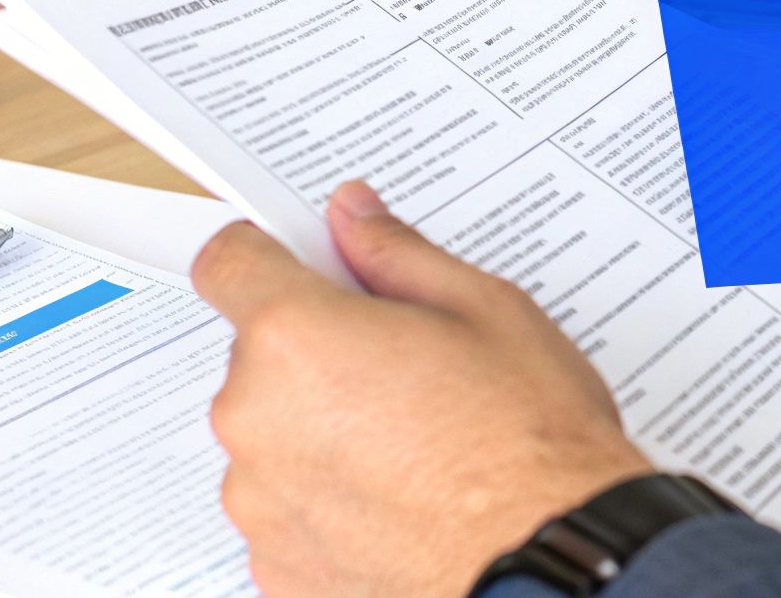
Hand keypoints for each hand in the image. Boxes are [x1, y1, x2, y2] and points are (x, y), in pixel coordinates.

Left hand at [192, 181, 652, 596]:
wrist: (549, 556)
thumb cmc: (529, 442)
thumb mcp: (486, 311)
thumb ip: (399, 256)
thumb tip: (356, 218)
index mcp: (298, 337)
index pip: (231, 263)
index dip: (271, 254)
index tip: (310, 264)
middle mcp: (257, 419)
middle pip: (261, 357)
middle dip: (322, 352)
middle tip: (409, 365)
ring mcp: (261, 502)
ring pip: (277, 436)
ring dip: (326, 430)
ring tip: (419, 444)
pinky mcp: (278, 566)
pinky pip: (292, 506)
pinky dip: (335, 497)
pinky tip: (407, 497)